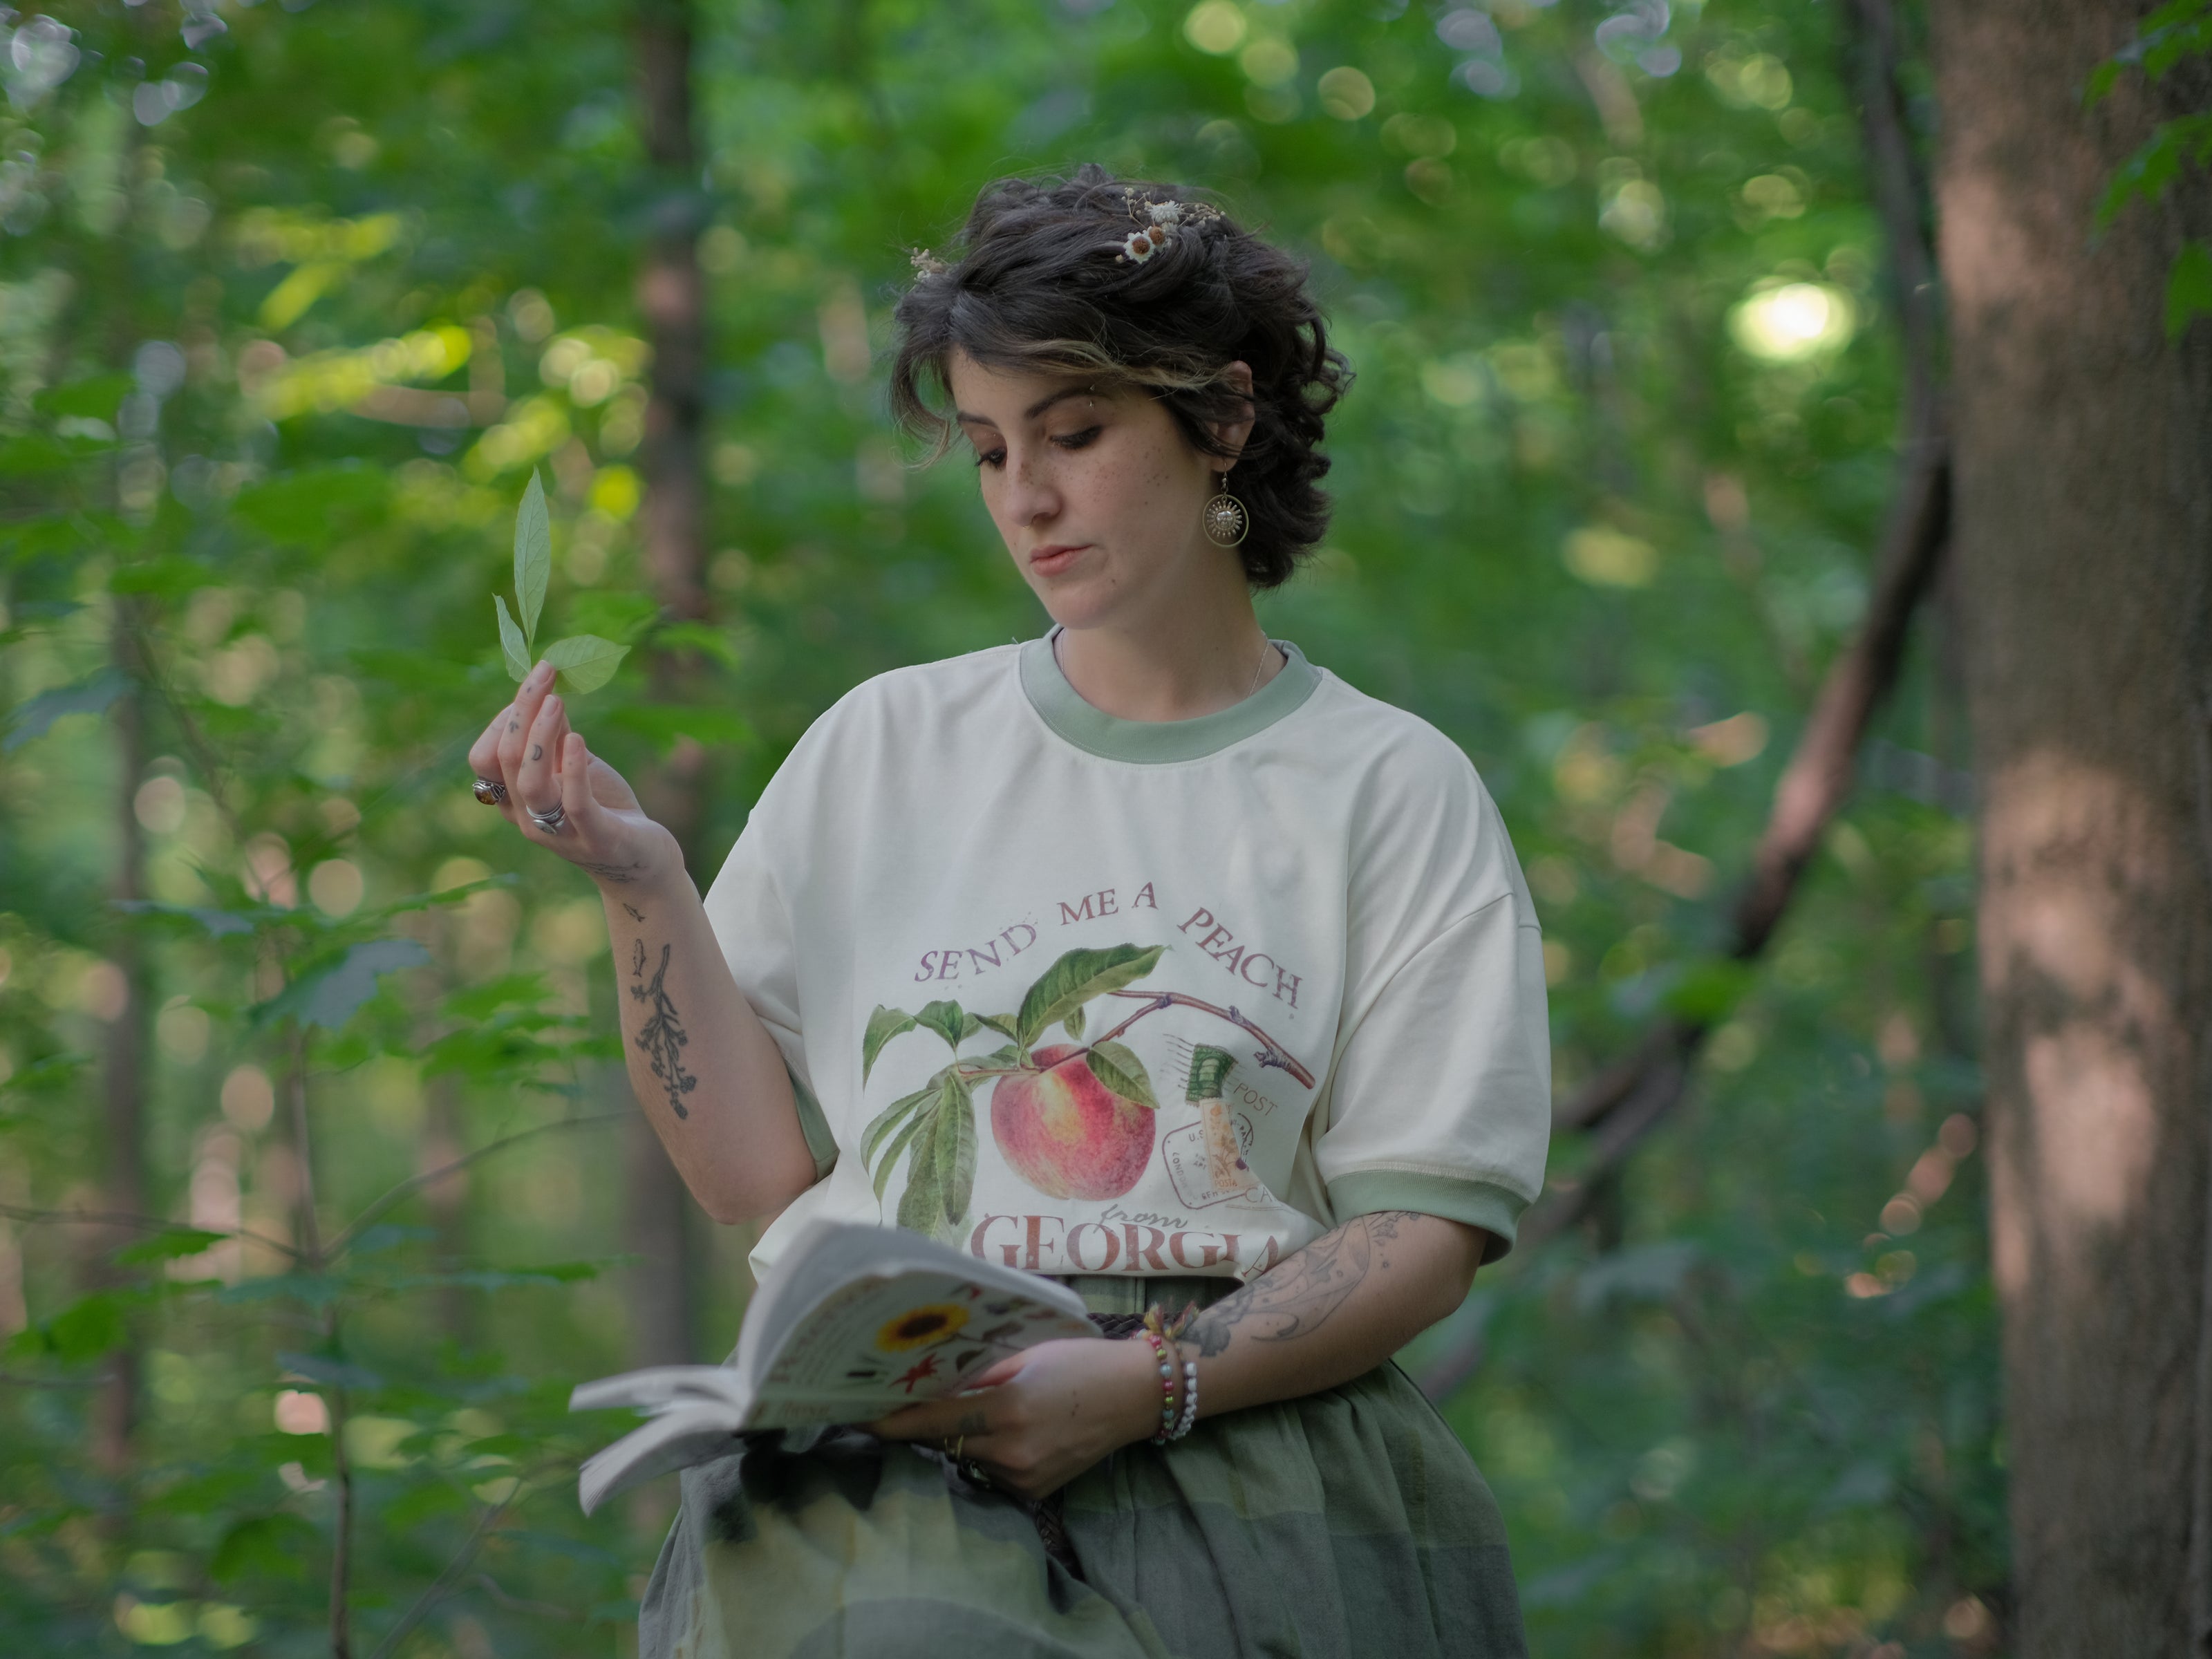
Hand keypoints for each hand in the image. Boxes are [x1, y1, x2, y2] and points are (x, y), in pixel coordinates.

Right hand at [465, 661, 676, 889]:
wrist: (643, 859)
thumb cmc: (605, 807)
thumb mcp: (576, 765)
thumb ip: (557, 734)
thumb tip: (546, 690)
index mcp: (514, 799)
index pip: (486, 755)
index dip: (503, 719)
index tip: (536, 689)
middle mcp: (526, 818)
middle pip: (503, 760)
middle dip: (520, 713)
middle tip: (546, 676)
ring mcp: (557, 833)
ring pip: (530, 783)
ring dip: (540, 736)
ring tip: (558, 702)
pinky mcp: (595, 839)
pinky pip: (574, 804)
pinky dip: (572, 769)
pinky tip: (577, 738)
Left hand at [869, 1335, 1163, 1500]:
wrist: (1136, 1396)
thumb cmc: (1081, 1362)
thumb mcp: (1025, 1356)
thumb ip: (977, 1375)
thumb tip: (930, 1384)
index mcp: (1008, 1409)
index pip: (933, 1421)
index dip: (893, 1421)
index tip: (859, 1418)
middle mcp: (1012, 1451)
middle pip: (942, 1444)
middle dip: (918, 1427)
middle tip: (892, 1407)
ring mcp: (1024, 1479)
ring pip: (965, 1461)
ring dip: (953, 1440)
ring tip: (955, 1413)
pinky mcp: (1034, 1494)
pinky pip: (990, 1475)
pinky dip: (983, 1455)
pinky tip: (996, 1434)